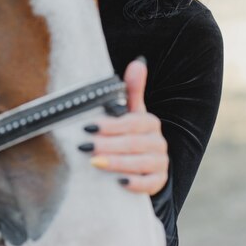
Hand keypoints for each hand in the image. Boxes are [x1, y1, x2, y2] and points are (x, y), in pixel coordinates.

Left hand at [80, 59, 168, 194]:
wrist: (141, 166)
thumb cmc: (128, 134)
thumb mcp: (129, 112)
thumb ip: (132, 90)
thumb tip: (138, 62)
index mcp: (149, 122)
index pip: (131, 122)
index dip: (110, 125)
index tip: (88, 127)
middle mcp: (158, 141)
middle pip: (133, 143)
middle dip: (107, 145)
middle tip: (85, 147)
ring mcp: (161, 162)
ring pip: (140, 163)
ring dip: (116, 163)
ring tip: (95, 163)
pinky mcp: (160, 180)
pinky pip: (150, 182)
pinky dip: (135, 183)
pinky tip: (119, 183)